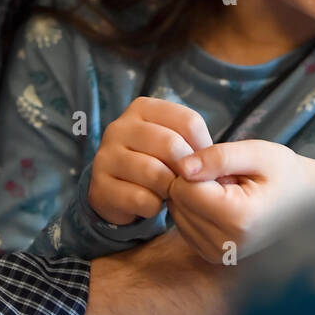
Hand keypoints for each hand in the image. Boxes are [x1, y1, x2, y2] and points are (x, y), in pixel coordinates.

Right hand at [88, 97, 213, 225]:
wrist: (118, 191)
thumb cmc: (155, 162)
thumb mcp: (173, 144)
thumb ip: (193, 145)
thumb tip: (214, 162)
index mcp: (143, 108)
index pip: (189, 121)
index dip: (204, 148)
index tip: (204, 165)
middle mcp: (120, 126)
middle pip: (171, 144)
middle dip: (187, 169)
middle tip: (189, 183)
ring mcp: (106, 155)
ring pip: (154, 172)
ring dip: (170, 189)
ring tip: (171, 193)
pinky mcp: (100, 186)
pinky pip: (140, 198)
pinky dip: (154, 206)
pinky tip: (153, 204)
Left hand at [165, 140, 314, 263]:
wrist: (308, 203)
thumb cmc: (284, 173)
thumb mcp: (257, 152)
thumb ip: (218, 156)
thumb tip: (181, 165)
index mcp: (238, 219)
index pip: (182, 187)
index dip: (196, 166)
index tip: (222, 163)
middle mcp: (225, 245)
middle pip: (177, 201)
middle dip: (194, 181)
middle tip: (228, 177)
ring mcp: (218, 255)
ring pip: (177, 213)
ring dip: (195, 195)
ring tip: (228, 190)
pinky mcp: (213, 257)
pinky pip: (184, 225)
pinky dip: (197, 209)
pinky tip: (223, 203)